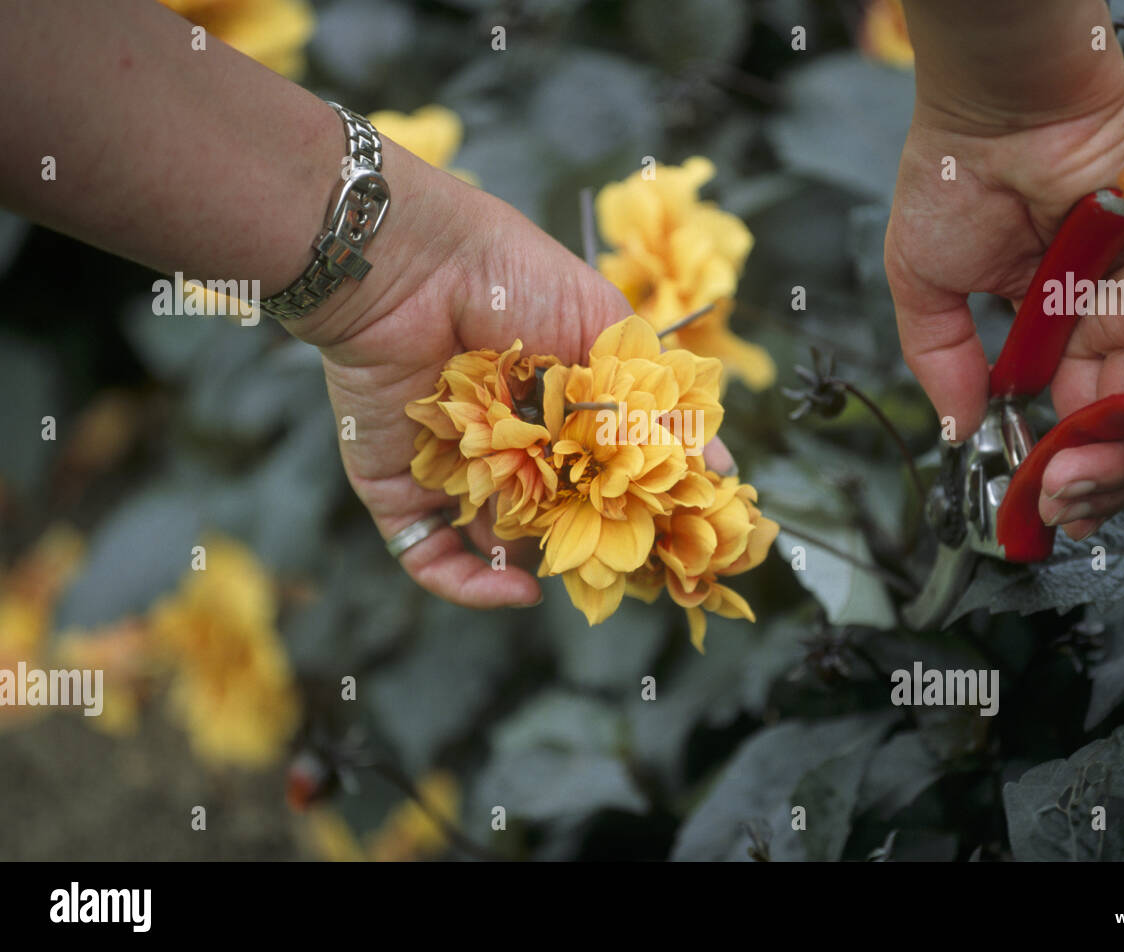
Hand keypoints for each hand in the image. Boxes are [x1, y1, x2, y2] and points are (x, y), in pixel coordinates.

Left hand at [290, 155, 731, 607]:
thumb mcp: (609, 335)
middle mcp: (501, 445)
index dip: (626, 513)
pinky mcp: (397, 486)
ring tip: (574, 571)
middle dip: (583, 548)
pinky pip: (428, 553)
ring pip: (493, 544)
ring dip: (535, 566)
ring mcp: (449, 469)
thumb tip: (722, 467)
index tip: (664, 543)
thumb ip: (657, 406)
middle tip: (622, 570)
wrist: (418, 258)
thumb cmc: (516, 278)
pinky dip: (468, 584)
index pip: (592, 480)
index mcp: (550, 412)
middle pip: (545, 520)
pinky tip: (517, 590)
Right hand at [885, 75, 1123, 541]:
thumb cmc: (950, 178)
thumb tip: (955, 429)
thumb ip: (941, 360)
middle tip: (1065, 500)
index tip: (1039, 503)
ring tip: (1105, 479)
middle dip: (1099, 472)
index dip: (1060, 463)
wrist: (988, 109)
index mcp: (1048, 325)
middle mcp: (1102, 314)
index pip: (1069, 411)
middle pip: (1121, 414)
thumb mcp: (922, 286)